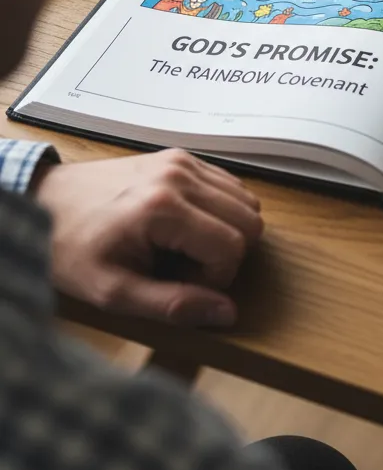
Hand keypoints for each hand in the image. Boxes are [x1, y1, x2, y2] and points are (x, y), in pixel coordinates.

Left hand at [34, 149, 262, 326]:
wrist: (44, 201)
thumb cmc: (72, 249)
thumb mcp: (113, 292)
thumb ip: (172, 305)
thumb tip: (227, 313)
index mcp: (164, 209)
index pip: (232, 247)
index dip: (217, 278)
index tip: (183, 285)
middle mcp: (181, 177)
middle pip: (250, 221)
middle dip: (227, 254)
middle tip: (187, 268)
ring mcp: (184, 162)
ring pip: (246, 201)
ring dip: (227, 231)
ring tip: (185, 246)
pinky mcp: (183, 157)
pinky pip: (230, 185)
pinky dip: (221, 210)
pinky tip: (187, 225)